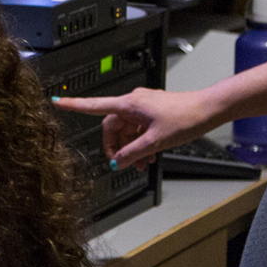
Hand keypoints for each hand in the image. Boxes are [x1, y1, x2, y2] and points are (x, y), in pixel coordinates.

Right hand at [53, 88, 218, 169]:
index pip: (95, 105)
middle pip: (112, 126)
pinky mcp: (153, 112)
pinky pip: (138, 129)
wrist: (207, 110)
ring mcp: (144, 107)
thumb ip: (132, 153)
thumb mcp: (155, 141)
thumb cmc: (185, 117)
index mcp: (129, 104)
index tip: (58, 101)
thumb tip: (117, 162)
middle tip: (123, 164)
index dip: (74, 105)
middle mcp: (134, 103)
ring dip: (131, 148)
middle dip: (116, 147)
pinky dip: (140, 143)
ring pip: (127, 130)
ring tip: (142, 165)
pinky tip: (150, 156)